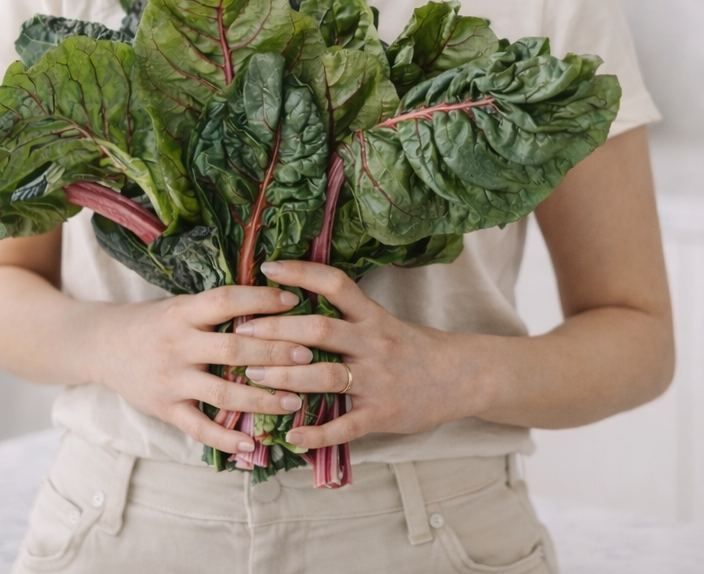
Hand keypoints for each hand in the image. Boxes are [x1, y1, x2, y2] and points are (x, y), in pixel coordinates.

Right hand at [91, 285, 315, 455]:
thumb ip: (218, 308)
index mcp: (182, 312)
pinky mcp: (164, 409)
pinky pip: (198, 428)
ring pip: (223, 392)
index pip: (227, 301)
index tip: (296, 302)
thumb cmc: (154, 322)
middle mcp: (176, 345)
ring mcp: (170, 380)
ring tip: (296, 401)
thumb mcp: (181, 305)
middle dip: (275, 354)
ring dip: (262, 399)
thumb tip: (275, 300)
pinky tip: (253, 445)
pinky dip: (226, 438)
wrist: (102, 346)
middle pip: (233, 350)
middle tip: (310, 356)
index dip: (262, 300)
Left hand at [234, 260, 478, 448]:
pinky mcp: (382, 414)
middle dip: (277, 331)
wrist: (462, 377)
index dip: (301, 273)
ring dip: (284, 379)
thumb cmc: (415, 348)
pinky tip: (289, 436)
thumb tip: (295, 306)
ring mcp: (378, 380)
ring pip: (324, 376)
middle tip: (241, 331)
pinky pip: (344, 426)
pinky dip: (314, 434)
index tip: (267, 267)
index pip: (336, 283)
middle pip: (320, 330)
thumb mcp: (384, 322)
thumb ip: (347, 317)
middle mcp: (373, 343)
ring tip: (251, 378)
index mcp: (373, 316)